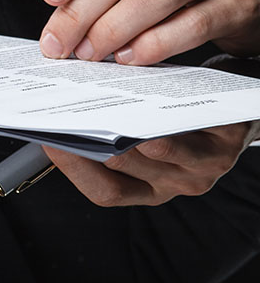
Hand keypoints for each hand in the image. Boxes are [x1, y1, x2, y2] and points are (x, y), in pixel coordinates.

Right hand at [44, 120, 259, 205]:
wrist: (234, 105)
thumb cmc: (179, 117)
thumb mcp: (142, 135)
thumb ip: (107, 135)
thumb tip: (57, 116)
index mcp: (148, 188)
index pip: (103, 191)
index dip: (73, 166)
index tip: (48, 138)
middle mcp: (176, 184)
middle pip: (123, 166)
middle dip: (91, 136)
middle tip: (67, 109)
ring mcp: (204, 167)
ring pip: (155, 149)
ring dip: (127, 124)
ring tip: (103, 99)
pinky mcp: (229, 142)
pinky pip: (191, 127)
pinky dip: (163, 110)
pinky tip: (145, 91)